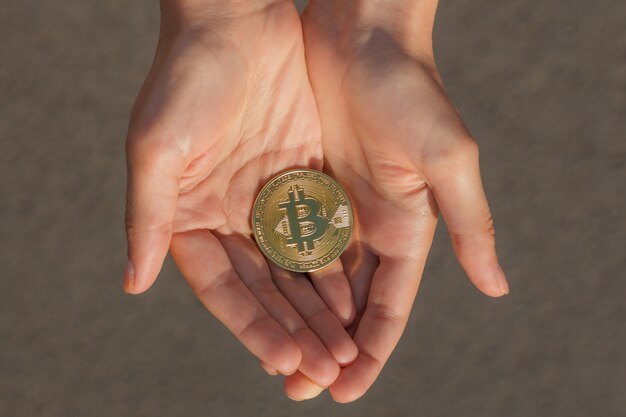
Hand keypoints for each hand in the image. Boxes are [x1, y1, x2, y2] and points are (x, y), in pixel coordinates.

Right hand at [123, 0, 356, 392]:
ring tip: (343, 352)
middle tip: (323, 371)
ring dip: (318, 311)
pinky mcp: (304, 180)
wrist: (237, 21)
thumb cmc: (187, 76)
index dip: (251, 327)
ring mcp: (269, 201)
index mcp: (191, 217)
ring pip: (297, 270)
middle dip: (293, 331)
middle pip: (264, 289)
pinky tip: (355, 301)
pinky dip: (337, 268)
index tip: (282, 361)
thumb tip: (133, 282)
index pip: (222, 289)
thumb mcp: (158, 145)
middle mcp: (231, 216)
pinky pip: (322, 233)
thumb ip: (149, 214)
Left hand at [298, 0, 509, 401]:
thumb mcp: (446, 159)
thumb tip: (497, 289)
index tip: (347, 391)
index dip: (371, 351)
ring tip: (278, 362)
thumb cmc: (410, 89)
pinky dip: (276, 275)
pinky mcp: (300, 184)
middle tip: (301, 391)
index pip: (387, 307)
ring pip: (312, 280)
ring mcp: (332, 206)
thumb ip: (469, 224)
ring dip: (298, 321)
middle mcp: (368, 225)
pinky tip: (259, 303)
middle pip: (347, 303)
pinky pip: (284, 240)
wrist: (361, 34)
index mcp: (405, 228)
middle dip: (328, 348)